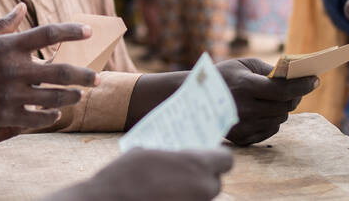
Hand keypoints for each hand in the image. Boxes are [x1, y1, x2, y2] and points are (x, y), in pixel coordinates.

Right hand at [0, 4, 98, 140]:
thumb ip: (2, 23)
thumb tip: (21, 8)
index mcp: (6, 46)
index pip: (48, 34)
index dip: (72, 31)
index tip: (88, 31)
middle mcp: (13, 70)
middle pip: (61, 71)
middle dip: (85, 75)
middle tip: (97, 77)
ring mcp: (11, 94)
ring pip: (55, 98)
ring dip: (72, 97)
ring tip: (79, 95)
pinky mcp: (5, 115)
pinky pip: (37, 118)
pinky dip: (50, 116)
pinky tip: (55, 113)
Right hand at [44, 149, 232, 200]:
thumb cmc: (123, 177)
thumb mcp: (145, 153)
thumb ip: (167, 154)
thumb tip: (172, 155)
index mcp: (196, 165)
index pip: (226, 159)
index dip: (216, 157)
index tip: (207, 156)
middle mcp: (202, 189)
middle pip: (214, 183)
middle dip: (202, 178)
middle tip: (186, 174)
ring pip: (201, 199)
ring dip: (190, 193)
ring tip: (170, 188)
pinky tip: (161, 198)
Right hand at [218, 58, 317, 145]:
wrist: (194, 99)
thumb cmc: (223, 76)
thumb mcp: (244, 65)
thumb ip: (269, 70)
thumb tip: (294, 77)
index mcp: (246, 86)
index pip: (283, 89)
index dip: (302, 85)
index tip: (315, 79)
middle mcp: (245, 109)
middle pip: (285, 106)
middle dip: (296, 96)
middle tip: (300, 89)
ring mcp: (244, 126)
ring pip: (280, 119)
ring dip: (284, 108)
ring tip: (278, 99)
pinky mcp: (242, 138)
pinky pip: (270, 130)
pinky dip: (272, 120)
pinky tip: (264, 111)